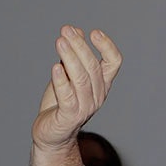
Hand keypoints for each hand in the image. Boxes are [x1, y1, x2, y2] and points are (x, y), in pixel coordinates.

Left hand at [31, 26, 121, 151]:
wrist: (52, 134)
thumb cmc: (60, 104)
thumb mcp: (67, 75)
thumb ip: (72, 56)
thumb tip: (76, 31)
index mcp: (101, 84)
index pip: (113, 62)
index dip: (107, 46)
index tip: (94, 32)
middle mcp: (97, 95)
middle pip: (93, 67)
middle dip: (79, 46)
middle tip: (66, 31)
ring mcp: (85, 107)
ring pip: (81, 79)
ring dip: (70, 58)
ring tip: (60, 41)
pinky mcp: (70, 116)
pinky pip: (68, 97)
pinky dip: (61, 81)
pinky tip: (55, 67)